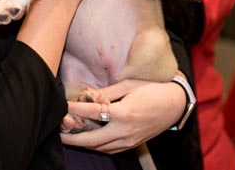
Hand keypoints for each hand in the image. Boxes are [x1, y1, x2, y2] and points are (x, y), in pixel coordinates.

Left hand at [60, 78, 185, 152]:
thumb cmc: (152, 89)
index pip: (93, 113)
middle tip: (59, 133)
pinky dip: (98, 146)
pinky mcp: (133, 144)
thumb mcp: (129, 85)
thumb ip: (107, 92)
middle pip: (93, 139)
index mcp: (124, 113)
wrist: (175, 104)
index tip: (64, 106)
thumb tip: (88, 95)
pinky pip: (111, 149)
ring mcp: (130, 140)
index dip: (76, 110)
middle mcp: (125, 130)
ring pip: (101, 147)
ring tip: (70, 138)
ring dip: (84, 144)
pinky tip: (90, 141)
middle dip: (73, 139)